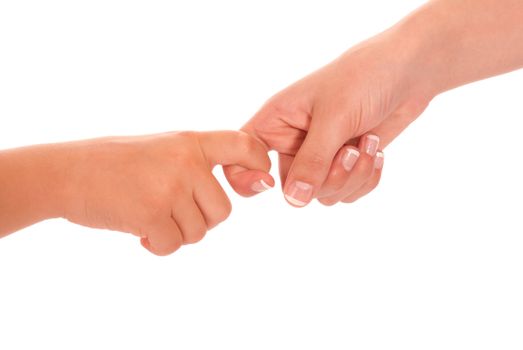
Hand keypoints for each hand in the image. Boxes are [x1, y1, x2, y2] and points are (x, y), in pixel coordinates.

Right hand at [57, 131, 272, 254]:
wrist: (66, 173)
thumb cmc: (114, 163)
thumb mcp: (160, 148)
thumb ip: (193, 163)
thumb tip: (237, 189)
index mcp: (189, 142)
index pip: (243, 144)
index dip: (259, 163)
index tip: (259, 181)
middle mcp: (186, 162)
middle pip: (223, 211)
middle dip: (201, 221)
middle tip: (171, 213)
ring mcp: (170, 187)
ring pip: (199, 232)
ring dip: (175, 233)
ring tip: (148, 217)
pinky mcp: (151, 213)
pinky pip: (173, 245)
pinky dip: (157, 246)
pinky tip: (138, 231)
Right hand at [226, 28, 431, 206]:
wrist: (408, 70)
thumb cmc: (363, 78)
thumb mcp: (334, 119)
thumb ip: (312, 161)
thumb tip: (295, 200)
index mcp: (276, 122)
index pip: (242, 156)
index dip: (246, 176)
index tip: (268, 181)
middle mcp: (293, 141)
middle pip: (294, 188)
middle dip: (328, 176)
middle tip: (349, 149)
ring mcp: (320, 154)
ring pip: (323, 194)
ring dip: (352, 176)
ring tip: (367, 144)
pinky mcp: (344, 163)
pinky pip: (347, 192)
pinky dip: (365, 178)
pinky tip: (375, 151)